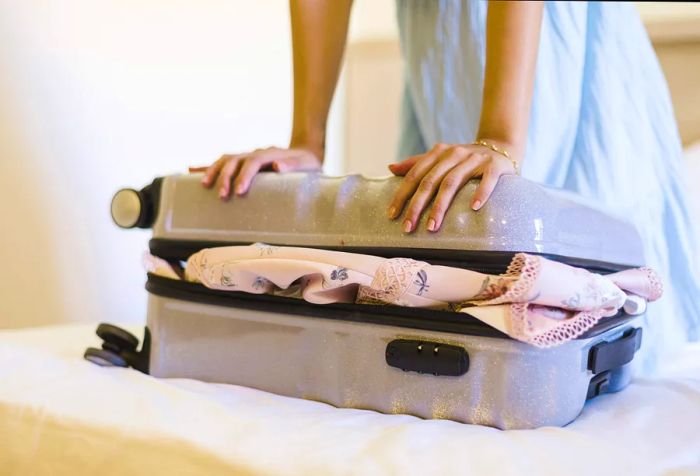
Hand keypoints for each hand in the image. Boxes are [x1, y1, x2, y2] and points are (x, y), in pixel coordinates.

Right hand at [189, 146, 321, 199]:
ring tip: (204, 186)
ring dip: (213, 171)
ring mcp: (247, 156)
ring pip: (225, 160)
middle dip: (226, 177)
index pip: (253, 162)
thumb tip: (277, 167)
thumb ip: (293, 166)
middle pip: (234, 160)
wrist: (306, 154)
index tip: (239, 192)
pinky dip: (207, 166)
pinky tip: (191, 171)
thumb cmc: (307, 164)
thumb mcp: (306, 165)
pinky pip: (223, 163)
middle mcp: (255, 153)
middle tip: (222, 196)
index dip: (245, 176)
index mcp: (269, 154)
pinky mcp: (243, 163)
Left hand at [386, 141, 519, 232]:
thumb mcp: (441, 158)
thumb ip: (416, 163)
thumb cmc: (465, 159)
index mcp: (439, 153)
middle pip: (430, 181)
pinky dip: (481, 193)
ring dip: (440, 206)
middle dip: (417, 206)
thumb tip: (390, 168)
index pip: (415, 175)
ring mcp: (475, 159)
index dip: (402, 195)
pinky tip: (474, 208)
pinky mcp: (495, 166)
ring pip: (453, 183)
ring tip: (431, 227)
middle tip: (407, 227)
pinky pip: (487, 180)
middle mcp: (454, 154)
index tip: (392, 215)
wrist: (502, 148)